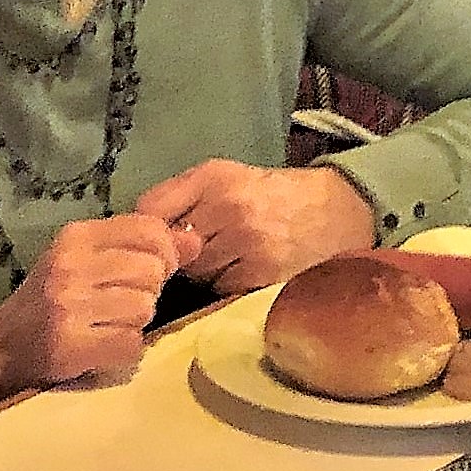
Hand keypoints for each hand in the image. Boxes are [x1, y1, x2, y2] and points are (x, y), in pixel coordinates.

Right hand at [0, 213, 200, 406]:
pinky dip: (124, 349)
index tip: (151, 269)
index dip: (164, 252)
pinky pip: (131, 342)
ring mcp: (69, 306)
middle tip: (120, 303)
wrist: (0, 346)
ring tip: (107, 324)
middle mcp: (71, 265)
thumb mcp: (87, 261)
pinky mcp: (71, 344)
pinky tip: (101, 345)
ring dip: (135, 322)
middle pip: (152, 271)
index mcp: (76, 237)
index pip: (148, 230)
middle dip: (148, 291)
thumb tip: (195, 239)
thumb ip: (139, 247)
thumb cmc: (50, 299)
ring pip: (145, 308)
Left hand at [133, 159, 377, 294]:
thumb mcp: (222, 176)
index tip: (153, 241)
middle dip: (177, 256)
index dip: (146, 232)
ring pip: (196, 276)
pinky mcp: (264, 279)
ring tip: (225, 261)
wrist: (336, 212)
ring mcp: (249, 247)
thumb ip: (176, 196)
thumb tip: (133, 228)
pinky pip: (222, 293)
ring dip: (201, 276)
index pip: (151, 212)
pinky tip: (244, 274)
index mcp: (214, 179)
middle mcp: (229, 210)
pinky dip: (226, 289)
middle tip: (197, 252)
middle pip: (172, 251)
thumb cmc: (270, 195)